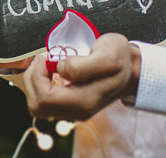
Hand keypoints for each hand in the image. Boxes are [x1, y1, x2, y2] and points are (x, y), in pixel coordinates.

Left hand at [20, 33, 140, 120]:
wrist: (131, 68)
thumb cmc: (120, 58)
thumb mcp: (107, 54)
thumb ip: (81, 65)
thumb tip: (59, 68)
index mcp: (85, 101)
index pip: (45, 98)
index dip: (38, 76)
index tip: (48, 57)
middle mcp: (77, 111)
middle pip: (37, 105)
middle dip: (33, 79)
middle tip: (44, 59)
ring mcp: (73, 110)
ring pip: (37, 105)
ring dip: (34, 82)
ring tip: (46, 63)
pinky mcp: (69, 104)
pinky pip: (43, 100)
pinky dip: (40, 84)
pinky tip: (49, 69)